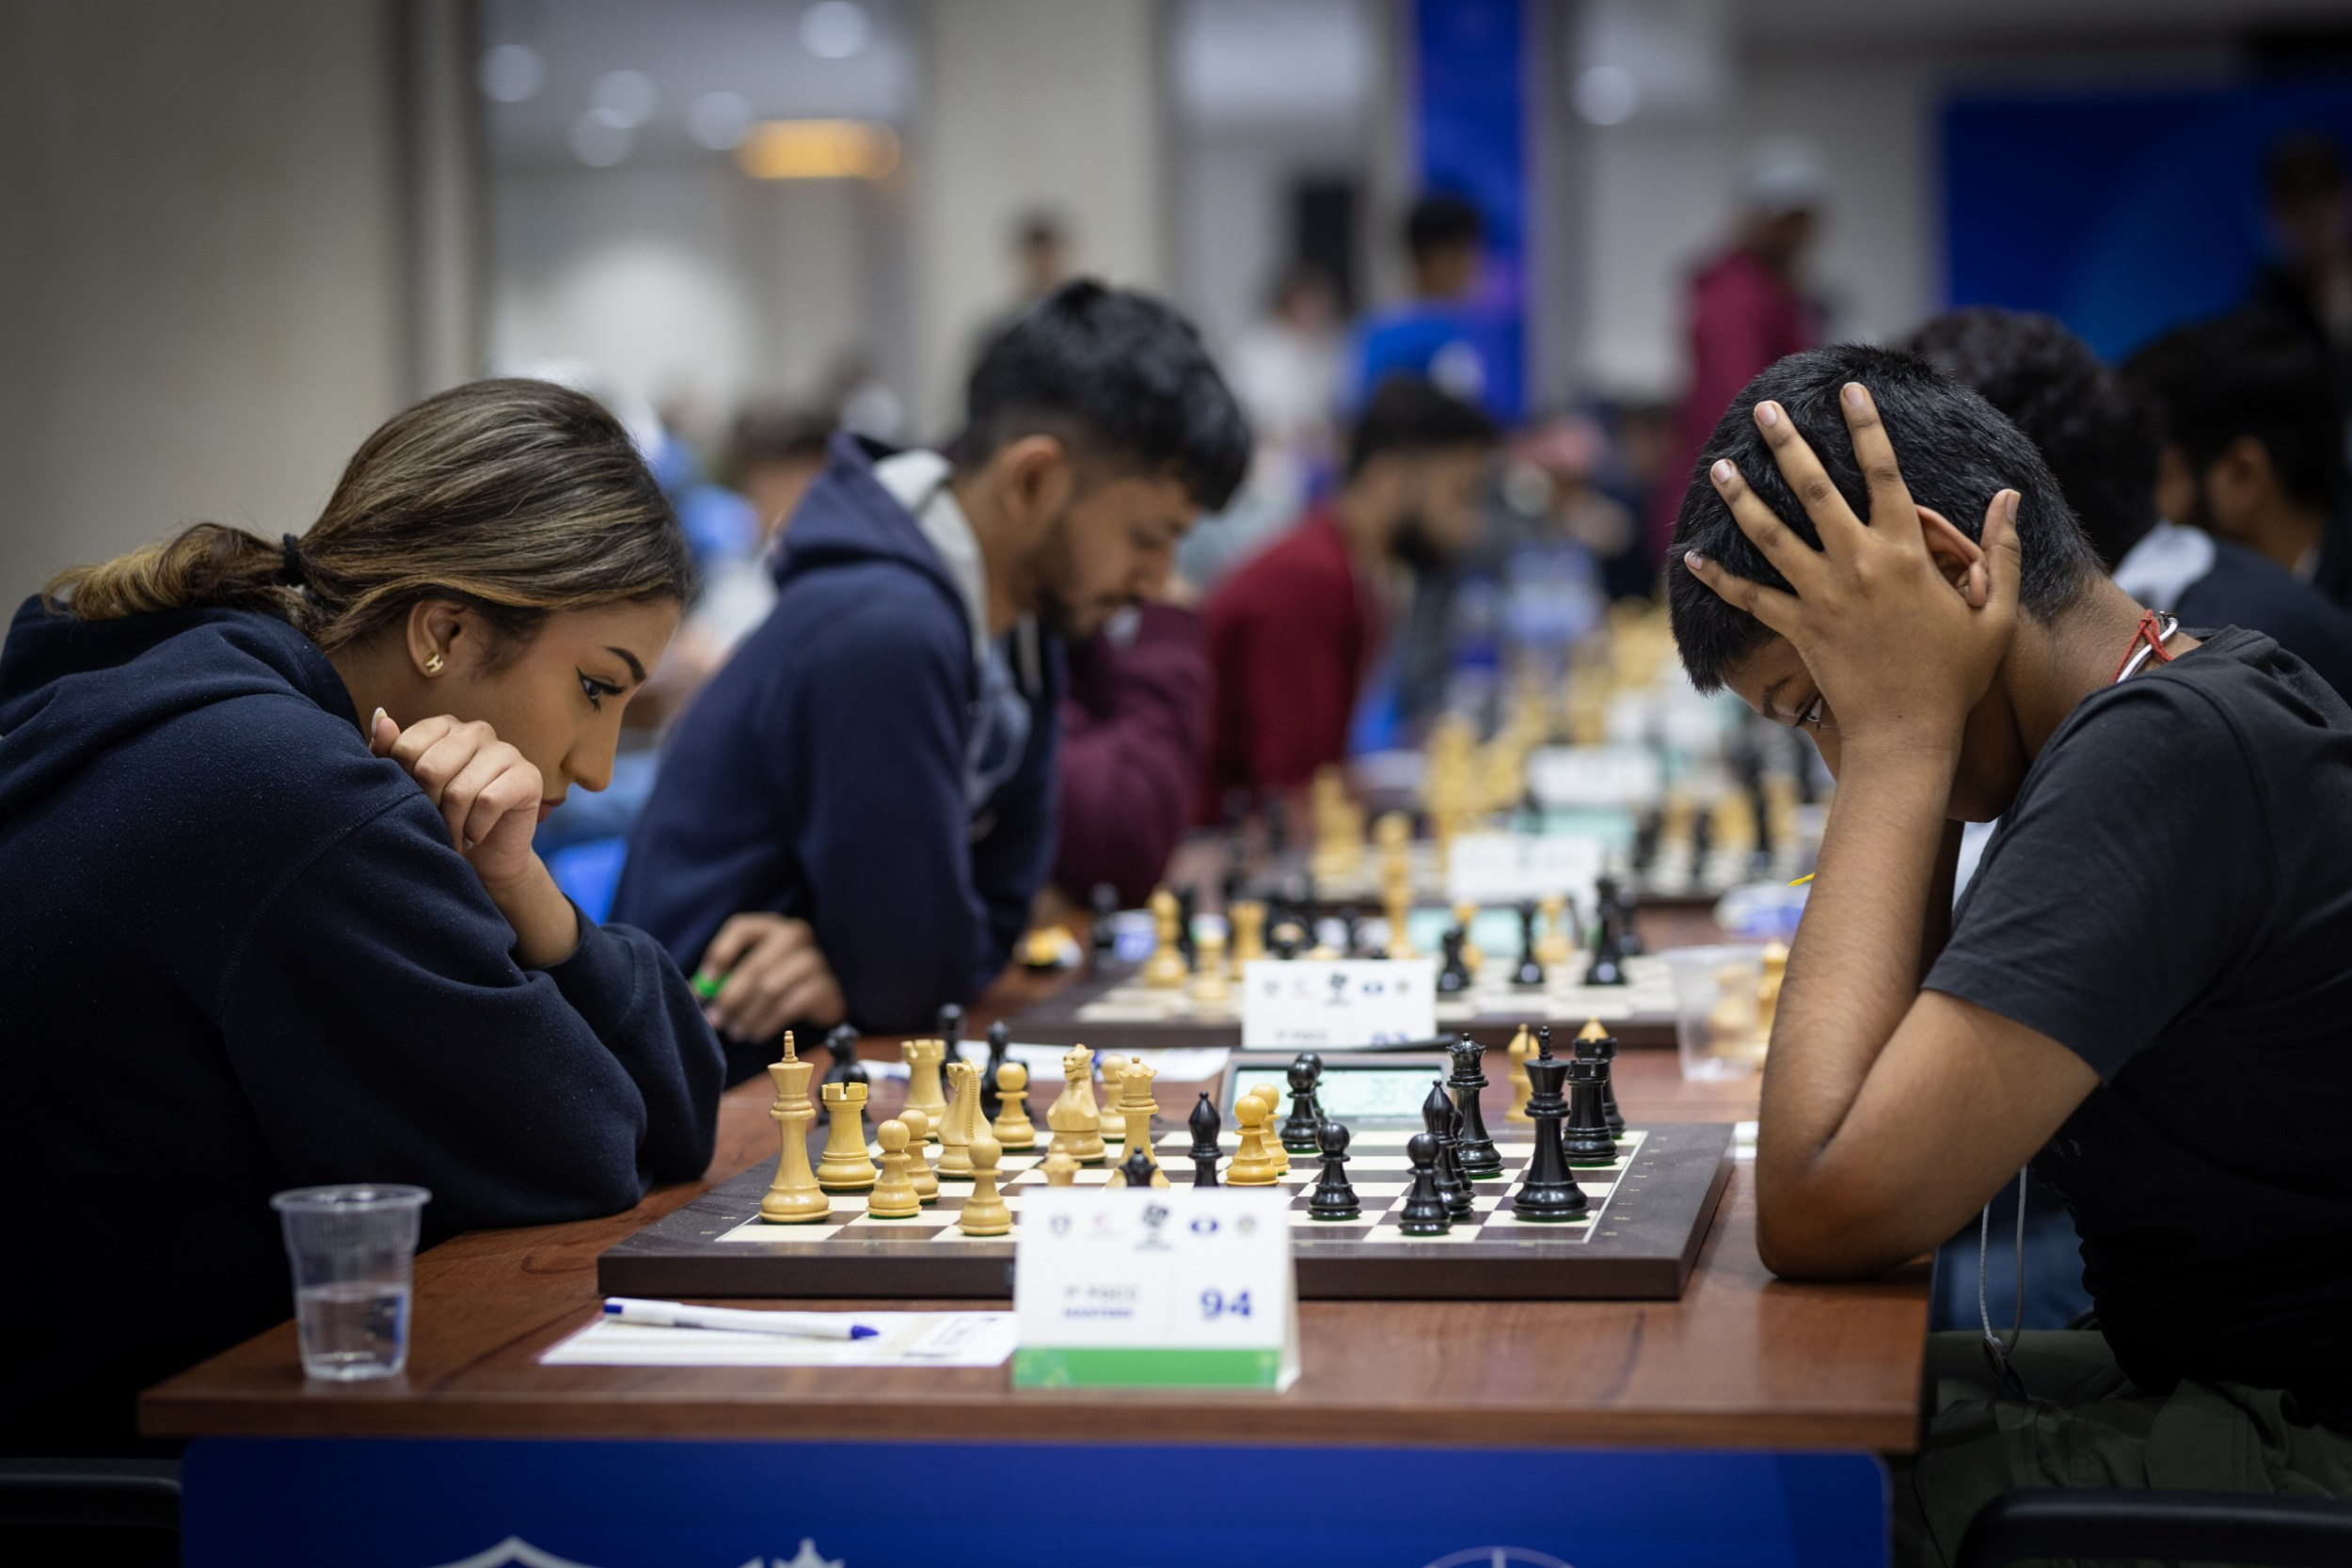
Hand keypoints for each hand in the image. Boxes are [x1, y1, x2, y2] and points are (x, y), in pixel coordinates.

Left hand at [370, 710, 578, 965]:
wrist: (484, 860)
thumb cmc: (441, 820)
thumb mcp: (406, 788)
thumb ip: (388, 753)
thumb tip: (381, 717)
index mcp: (444, 727)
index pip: (405, 748)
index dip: (403, 786)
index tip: (413, 803)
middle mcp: (477, 731)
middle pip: (431, 770)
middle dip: (428, 808)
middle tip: (435, 825)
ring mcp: (506, 751)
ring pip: (459, 791)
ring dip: (451, 826)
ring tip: (453, 836)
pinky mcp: (528, 776)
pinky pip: (489, 802)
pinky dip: (475, 830)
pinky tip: (475, 836)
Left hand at [695, 912, 846, 1041]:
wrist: (833, 991)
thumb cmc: (785, 978)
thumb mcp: (757, 969)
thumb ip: (728, 977)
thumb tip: (696, 993)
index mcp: (774, 926)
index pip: (741, 928)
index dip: (719, 954)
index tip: (705, 983)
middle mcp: (797, 935)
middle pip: (754, 966)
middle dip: (729, 997)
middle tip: (714, 1020)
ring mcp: (816, 960)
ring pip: (770, 989)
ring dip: (747, 1015)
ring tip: (735, 1031)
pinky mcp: (826, 987)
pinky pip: (788, 1007)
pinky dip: (766, 1024)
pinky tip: (755, 1033)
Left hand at [1684, 383, 2021, 756]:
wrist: (1908, 732)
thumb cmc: (1956, 676)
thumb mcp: (1994, 613)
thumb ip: (2000, 552)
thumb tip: (2011, 498)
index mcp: (1906, 551)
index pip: (1885, 472)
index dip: (1866, 426)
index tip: (1849, 391)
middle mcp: (1857, 563)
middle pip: (1814, 489)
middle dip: (1787, 444)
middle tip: (1764, 410)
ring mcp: (1822, 595)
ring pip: (1771, 534)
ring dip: (1742, 498)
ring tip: (1719, 466)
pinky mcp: (1798, 627)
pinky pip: (1750, 597)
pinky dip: (1718, 578)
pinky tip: (1689, 558)